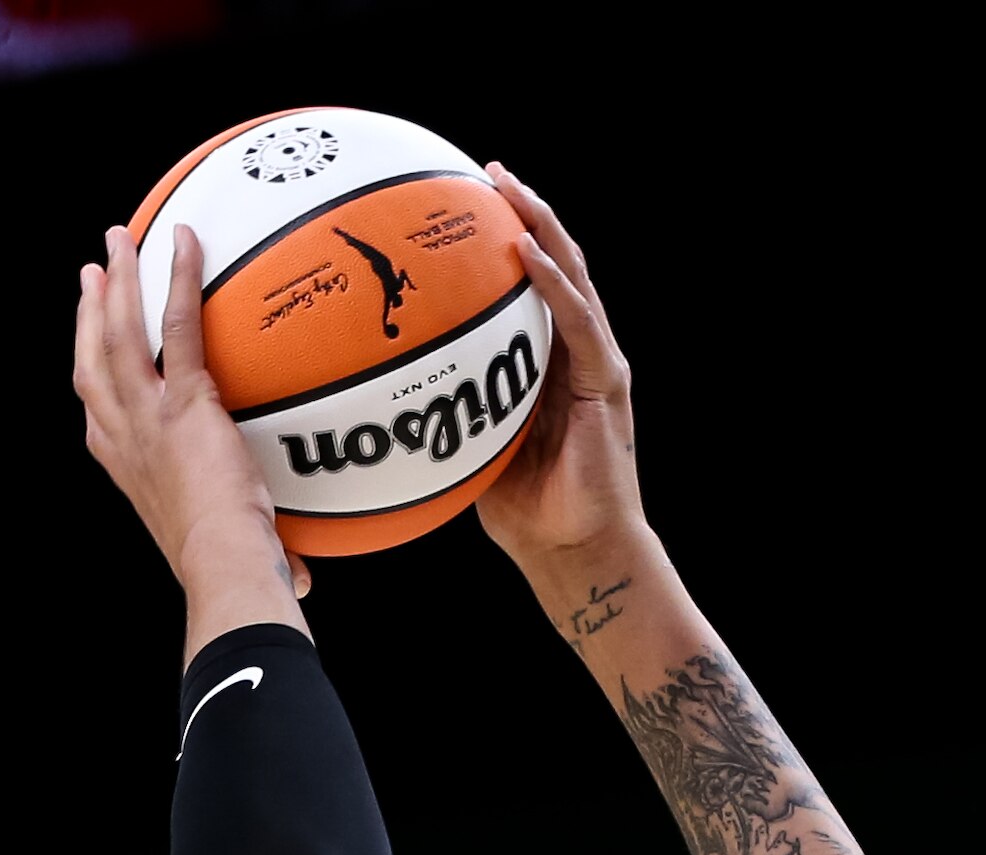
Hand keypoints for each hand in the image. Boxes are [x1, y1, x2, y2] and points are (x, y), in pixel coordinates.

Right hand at [72, 222, 307, 610]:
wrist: (221, 564)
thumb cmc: (227, 569)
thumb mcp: (234, 548)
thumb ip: (268, 549)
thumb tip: (305, 580)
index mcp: (123, 462)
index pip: (96, 402)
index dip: (89, 361)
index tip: (91, 333)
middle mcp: (123, 434)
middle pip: (93, 356)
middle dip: (89, 309)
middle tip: (95, 268)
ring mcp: (147, 414)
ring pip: (118, 332)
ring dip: (117, 281)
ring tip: (118, 238)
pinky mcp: (183, 400)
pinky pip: (178, 325)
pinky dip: (179, 279)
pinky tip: (186, 239)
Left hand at [471, 164, 641, 576]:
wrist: (577, 551)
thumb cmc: (525, 512)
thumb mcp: (472, 448)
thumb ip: (445, 411)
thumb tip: (380, 397)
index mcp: (550, 363)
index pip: (531, 286)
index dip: (507, 240)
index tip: (469, 202)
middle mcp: (578, 351)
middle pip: (557, 263)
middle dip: (526, 212)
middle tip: (489, 172)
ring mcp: (597, 363)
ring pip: (573, 277)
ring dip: (542, 227)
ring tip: (510, 189)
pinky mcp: (606, 382)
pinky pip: (577, 322)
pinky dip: (553, 284)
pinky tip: (527, 252)